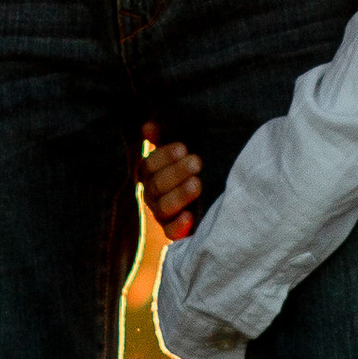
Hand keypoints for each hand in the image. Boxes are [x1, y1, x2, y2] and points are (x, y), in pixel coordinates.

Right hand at [138, 122, 202, 241]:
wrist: (209, 198)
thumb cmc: (190, 168)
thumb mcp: (180, 153)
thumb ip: (164, 139)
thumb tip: (148, 125)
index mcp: (150, 174)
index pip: (149, 165)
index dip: (164, 156)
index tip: (184, 148)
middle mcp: (152, 195)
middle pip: (156, 186)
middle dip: (176, 173)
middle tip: (197, 162)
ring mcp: (162, 214)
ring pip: (163, 208)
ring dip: (179, 195)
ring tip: (197, 183)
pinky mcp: (174, 232)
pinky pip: (170, 233)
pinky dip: (179, 226)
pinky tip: (190, 216)